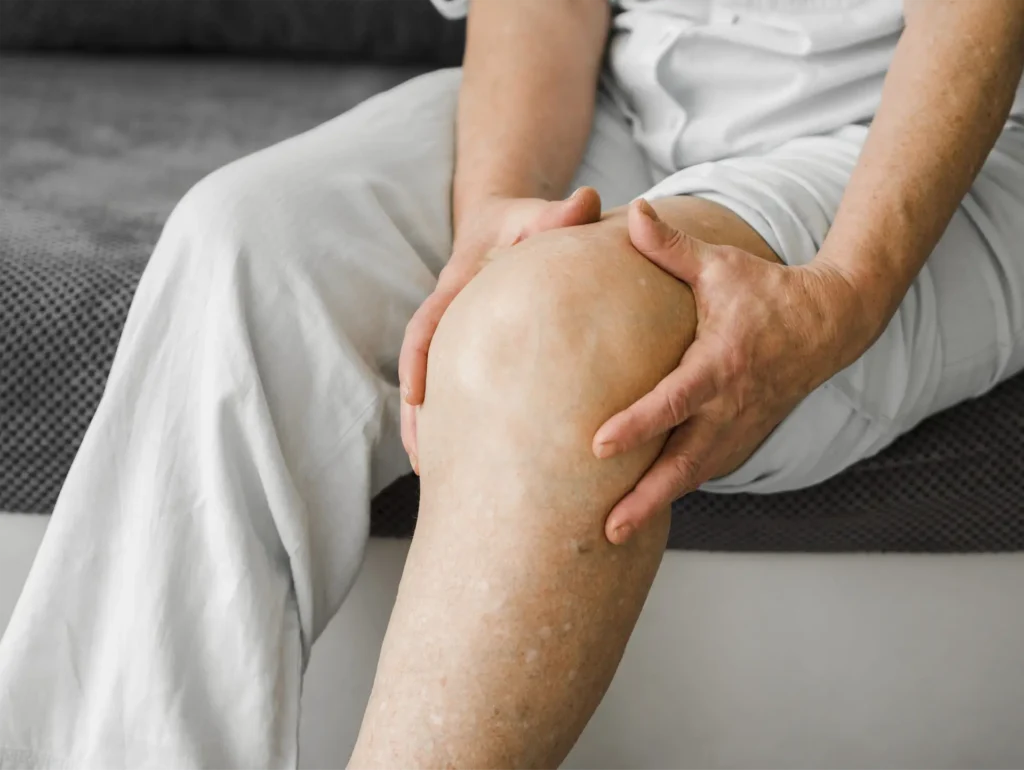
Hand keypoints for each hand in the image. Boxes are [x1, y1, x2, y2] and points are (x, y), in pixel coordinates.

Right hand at [399, 187, 602, 472]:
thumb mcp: (537, 213)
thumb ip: (558, 213)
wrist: (508, 224)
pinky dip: (460, 424)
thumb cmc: (525, 221)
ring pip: (437, 388)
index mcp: (457, 286)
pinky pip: (460, 390)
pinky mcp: (474, 353)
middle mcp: (453, 317)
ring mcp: (460, 338)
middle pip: (423, 369)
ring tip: (434, 476)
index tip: (415, 395)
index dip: (418, 359)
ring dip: (431, 429)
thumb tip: (587, 201)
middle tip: (420, 460)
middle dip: (417, 415)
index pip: (428, 324)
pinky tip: (472, 461)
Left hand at [595, 199, 869, 544]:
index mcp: (720, 364)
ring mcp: (740, 429)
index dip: (637, 425)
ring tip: (615, 534)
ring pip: (695, 476)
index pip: (673, 401)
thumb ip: (671, 246)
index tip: (597, 447)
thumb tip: (630, 210)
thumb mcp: (720, 265)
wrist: (828, 325)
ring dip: (659, 505)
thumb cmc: (765, 292)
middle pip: (684, 464)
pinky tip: (644, 507)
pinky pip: (706, 470)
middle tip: (607, 530)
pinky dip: (677, 490)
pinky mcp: (744, 439)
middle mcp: (730, 406)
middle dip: (647, 499)